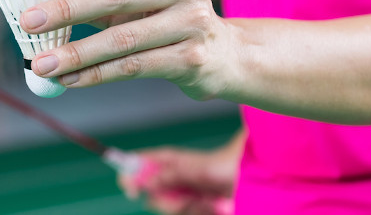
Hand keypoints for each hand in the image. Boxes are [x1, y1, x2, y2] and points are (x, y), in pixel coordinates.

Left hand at [19, 0, 236, 99]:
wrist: (227, 56)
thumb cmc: (170, 20)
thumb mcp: (146, 0)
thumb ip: (106, 1)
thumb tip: (47, 14)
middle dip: (68, 9)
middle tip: (29, 21)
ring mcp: (191, 23)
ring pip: (122, 39)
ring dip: (76, 53)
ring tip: (42, 64)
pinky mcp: (189, 59)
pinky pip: (132, 67)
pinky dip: (95, 74)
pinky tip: (69, 79)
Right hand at [119, 144, 239, 214]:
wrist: (242, 179)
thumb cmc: (218, 166)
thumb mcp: (190, 169)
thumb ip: (167, 174)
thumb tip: (146, 181)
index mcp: (164, 160)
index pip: (134, 164)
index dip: (128, 176)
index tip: (131, 190)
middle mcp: (167, 176)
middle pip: (149, 194)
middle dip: (165, 201)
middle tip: (185, 198)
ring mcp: (178, 192)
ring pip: (166, 207)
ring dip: (184, 207)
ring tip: (203, 199)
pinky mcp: (189, 206)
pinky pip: (183, 213)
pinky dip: (195, 211)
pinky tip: (207, 204)